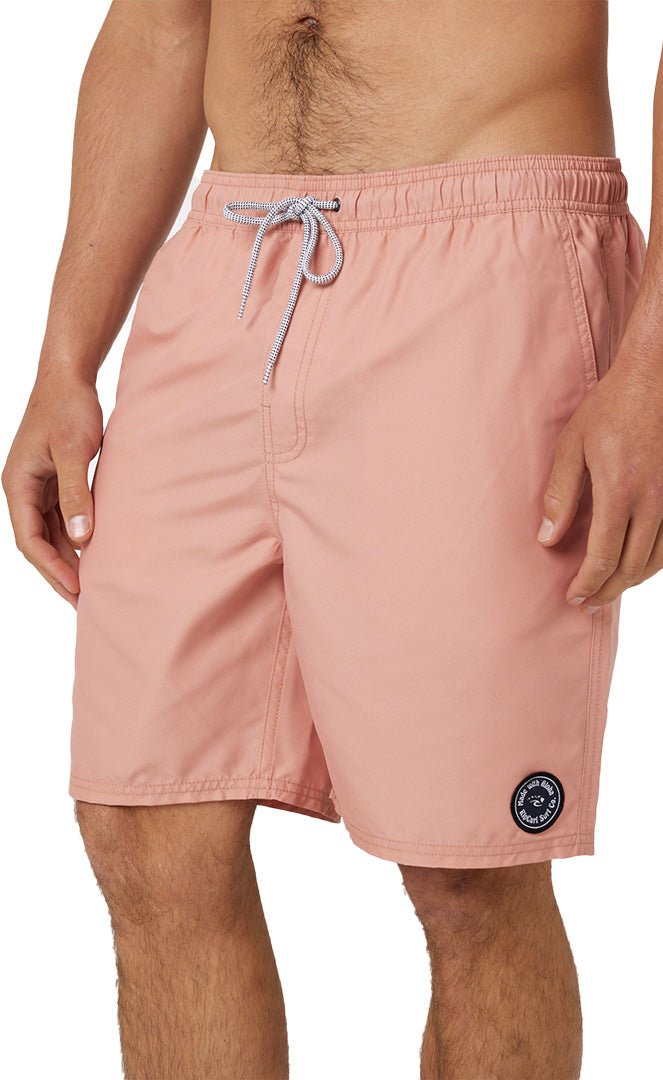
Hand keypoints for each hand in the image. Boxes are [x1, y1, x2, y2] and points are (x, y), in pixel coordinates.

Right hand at [2, 369, 102, 607]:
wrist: (69, 377)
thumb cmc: (68, 407)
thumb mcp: (74, 451)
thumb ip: (76, 494)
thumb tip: (82, 537)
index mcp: (18, 484)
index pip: (29, 539)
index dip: (52, 566)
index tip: (76, 587)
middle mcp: (23, 489)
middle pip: (37, 543)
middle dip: (58, 572)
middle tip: (83, 602)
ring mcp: (37, 486)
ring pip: (49, 533)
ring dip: (67, 558)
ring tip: (90, 586)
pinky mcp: (54, 481)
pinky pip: (60, 518)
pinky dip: (74, 538)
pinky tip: (93, 554)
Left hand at [537, 359, 662, 611]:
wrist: (655, 379)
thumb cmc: (610, 407)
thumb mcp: (572, 446)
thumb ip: (560, 495)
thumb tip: (548, 539)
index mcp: (620, 492)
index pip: (602, 557)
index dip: (586, 584)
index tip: (571, 596)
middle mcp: (652, 502)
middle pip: (631, 567)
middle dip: (606, 591)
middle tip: (586, 603)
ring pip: (656, 560)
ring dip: (630, 582)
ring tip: (608, 591)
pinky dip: (653, 563)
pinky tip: (637, 566)